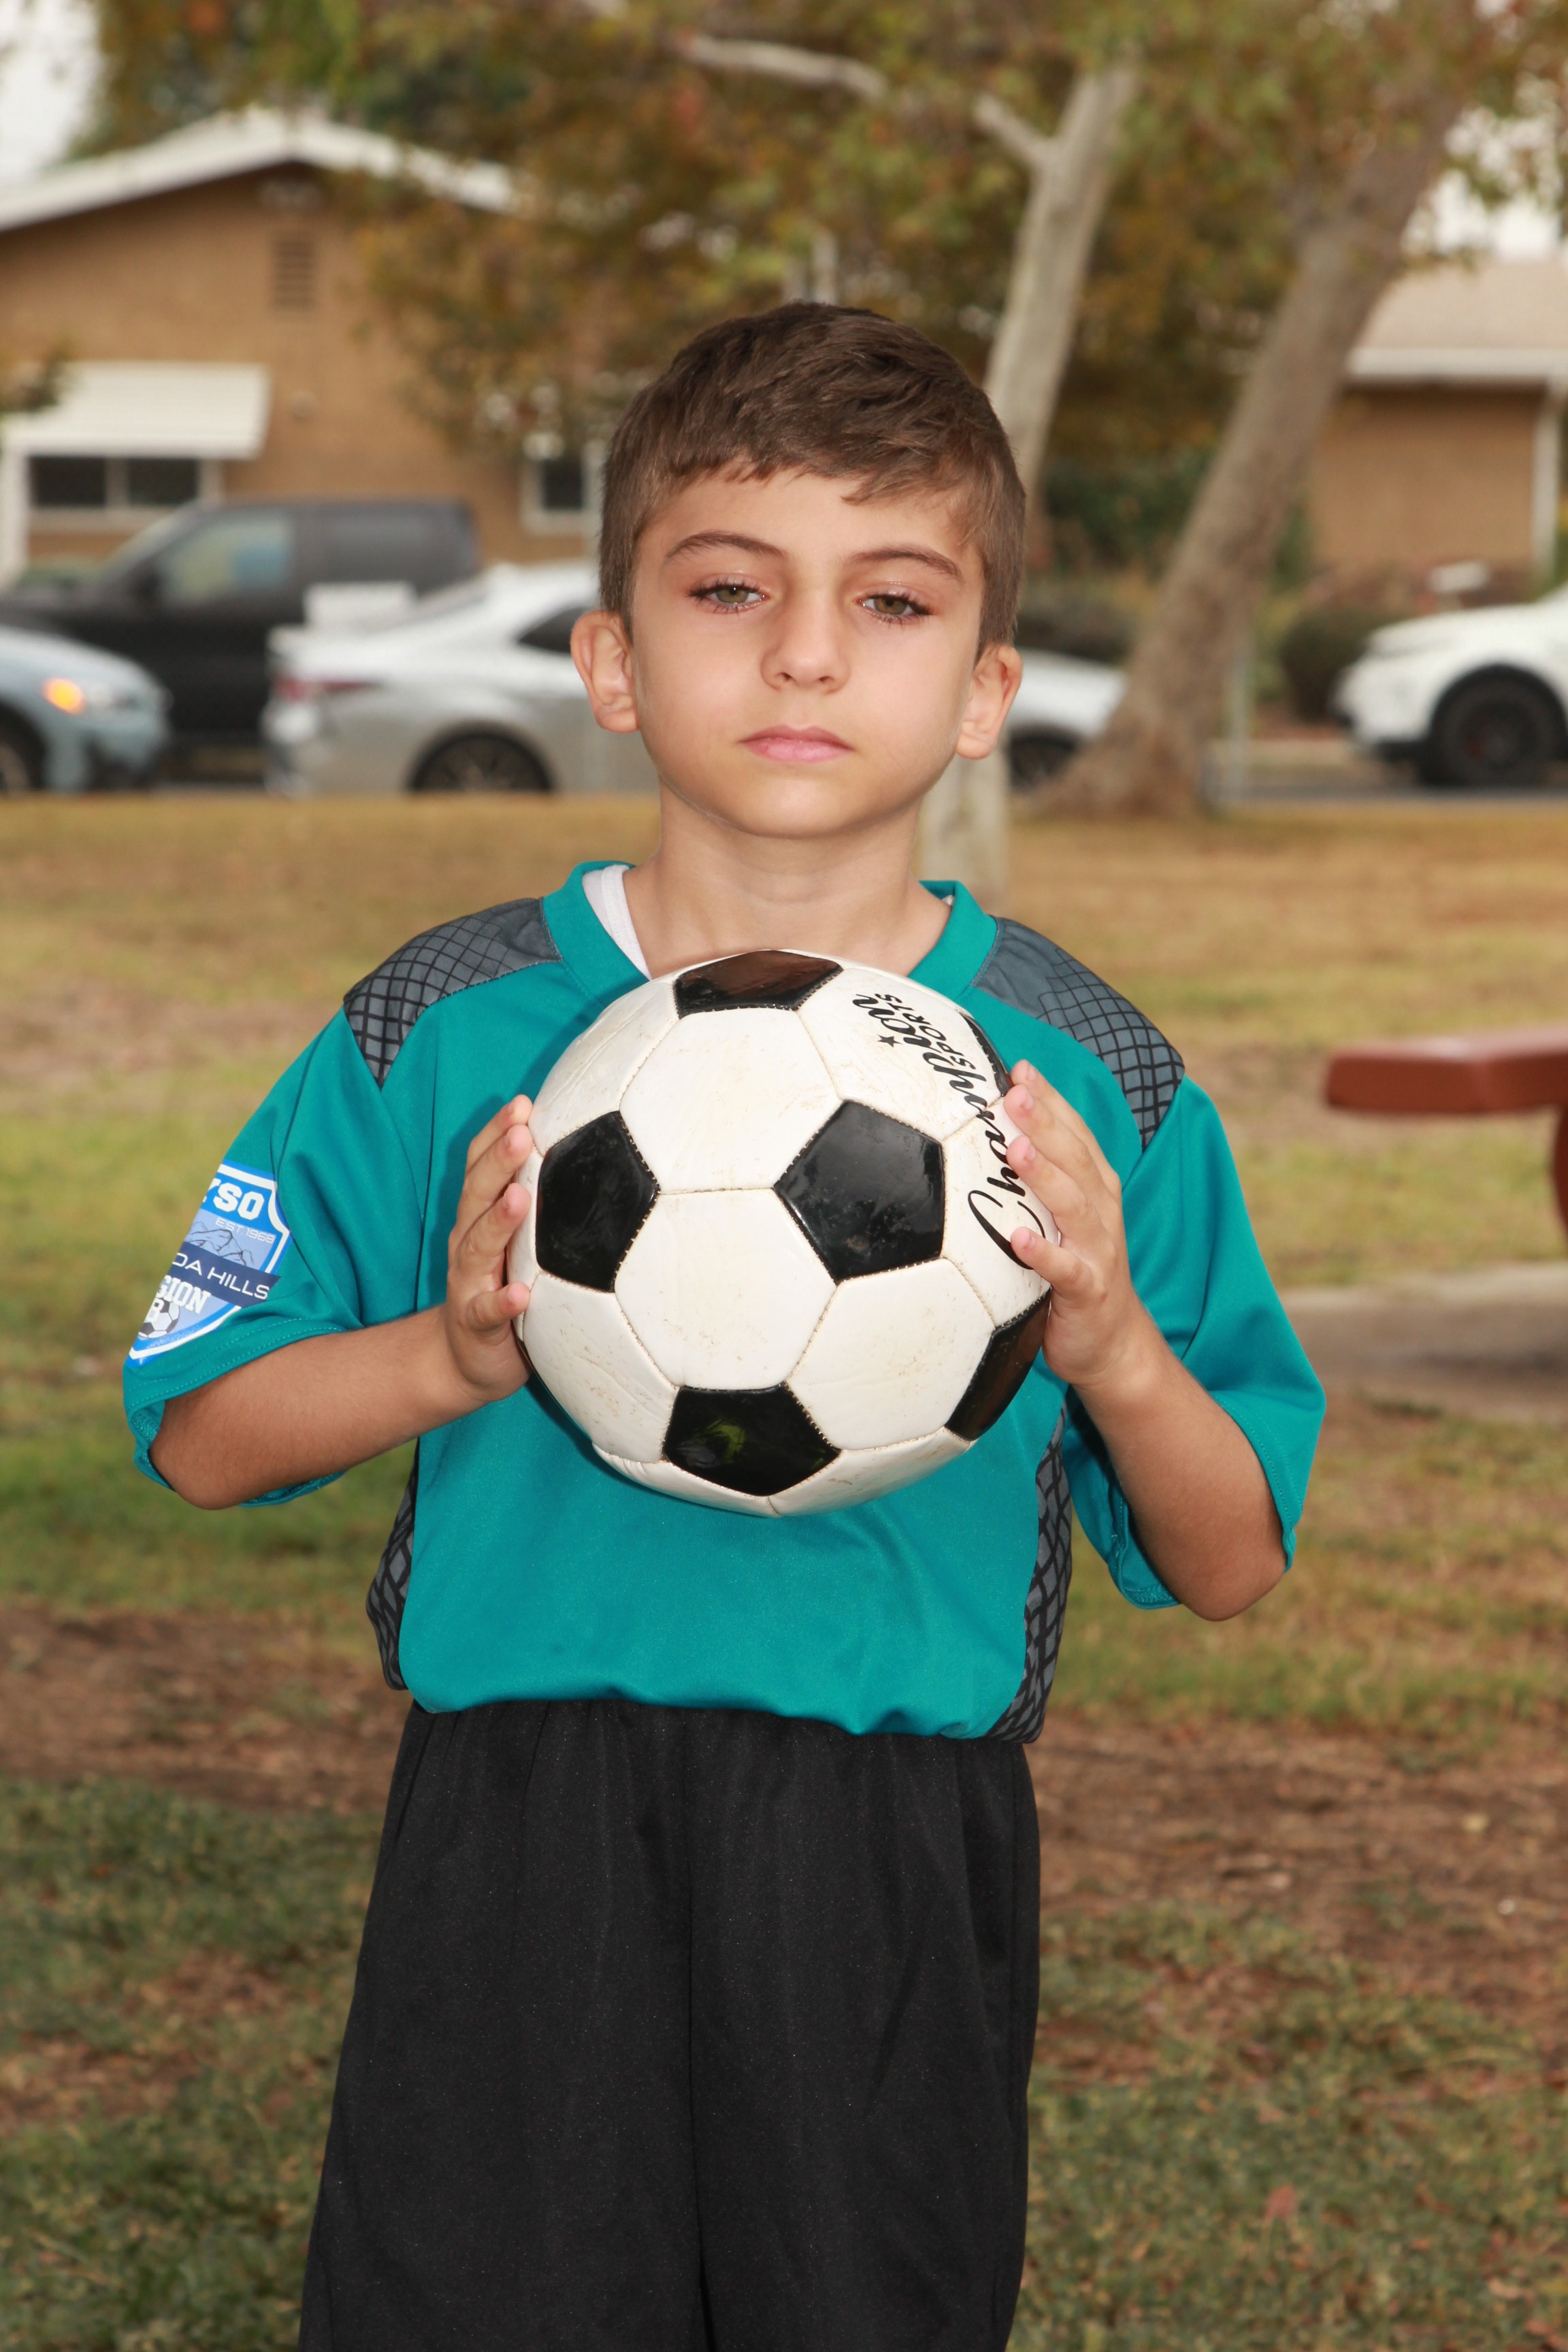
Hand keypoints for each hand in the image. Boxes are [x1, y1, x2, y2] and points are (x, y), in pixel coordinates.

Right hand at [440, 1094, 535, 1402]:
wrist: (463, 1361)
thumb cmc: (503, 1291)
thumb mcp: (520, 1245)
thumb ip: (541, 1208)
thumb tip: (593, 1161)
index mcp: (480, 1218)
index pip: (482, 1166)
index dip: (497, 1133)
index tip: (523, 1102)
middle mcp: (468, 1243)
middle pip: (477, 1194)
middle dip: (498, 1160)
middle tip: (522, 1132)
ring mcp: (468, 1283)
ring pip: (477, 1246)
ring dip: (498, 1220)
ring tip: (519, 1197)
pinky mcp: (475, 1324)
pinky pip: (487, 1311)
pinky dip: (503, 1301)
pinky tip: (521, 1294)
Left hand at [1000, 1061, 1160, 1399]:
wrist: (1113, 1342)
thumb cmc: (1074, 1271)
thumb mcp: (1058, 1219)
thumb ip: (1033, 1183)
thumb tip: (987, 1140)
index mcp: (1093, 1187)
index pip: (1073, 1133)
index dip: (1050, 1100)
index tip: (1019, 1069)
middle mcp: (1100, 1210)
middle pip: (1074, 1158)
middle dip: (1046, 1122)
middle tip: (1014, 1092)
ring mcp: (1097, 1249)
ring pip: (1072, 1205)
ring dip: (1045, 1176)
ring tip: (1016, 1149)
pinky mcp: (1088, 1289)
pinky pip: (1065, 1270)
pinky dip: (1044, 1254)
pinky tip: (1019, 1239)